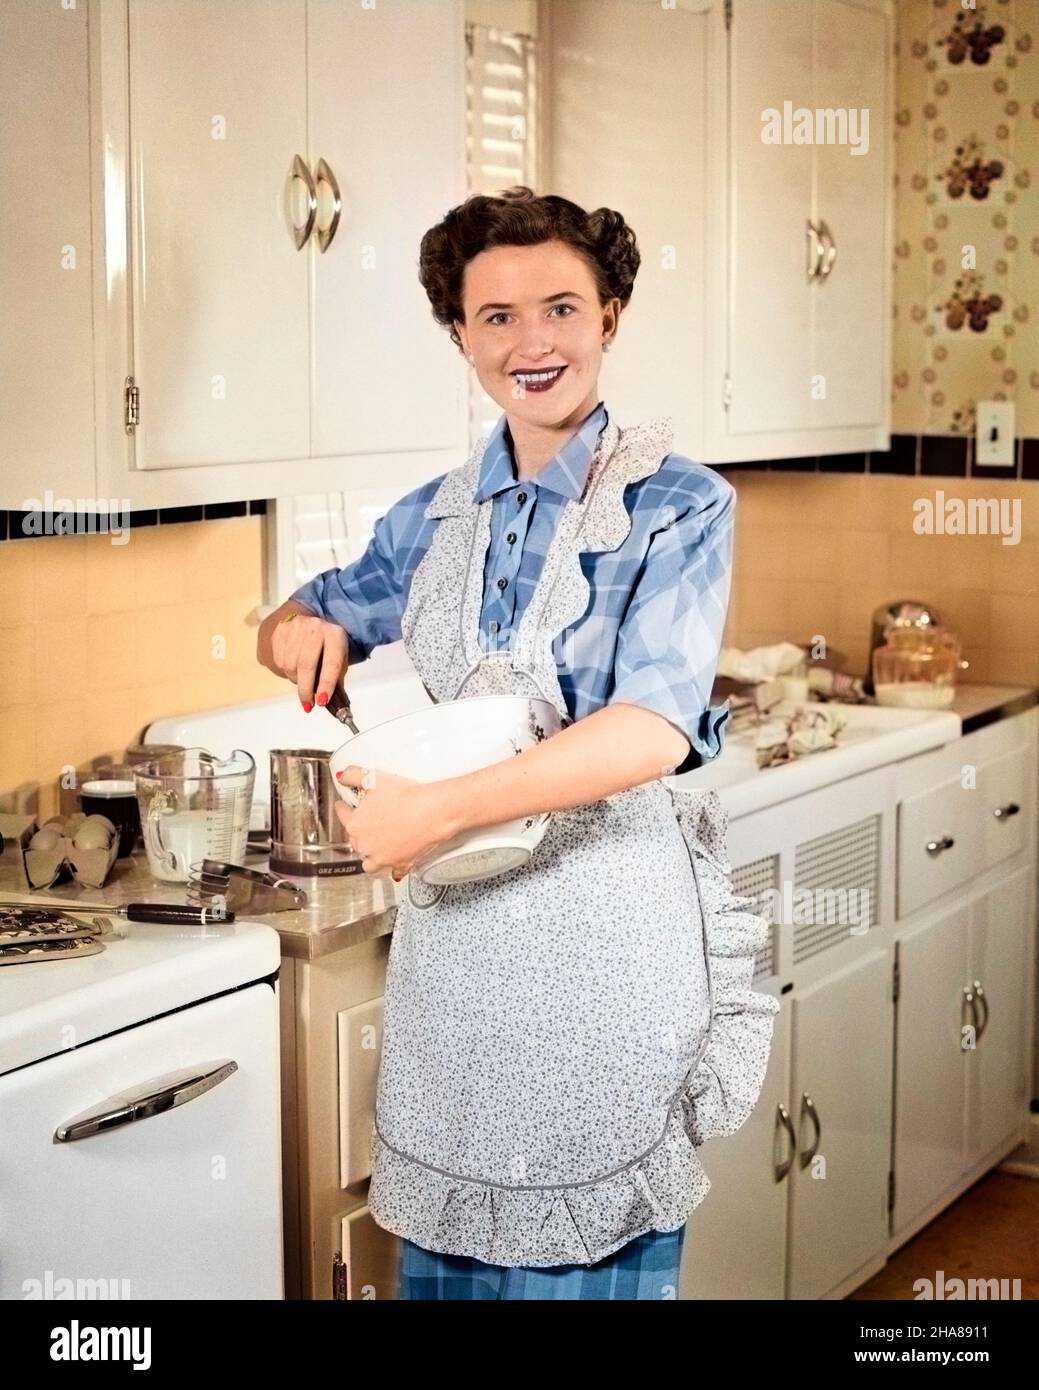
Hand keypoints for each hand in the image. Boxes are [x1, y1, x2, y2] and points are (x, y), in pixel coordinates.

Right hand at [260, 603, 347, 711]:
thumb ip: (336, 682)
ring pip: (290, 664)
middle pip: (306, 665)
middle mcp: (316, 627)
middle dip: (306, 689)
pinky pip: (278, 660)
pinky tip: (293, 668)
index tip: (321, 701)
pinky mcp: (280, 630)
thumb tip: (336, 707)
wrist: (308, 624)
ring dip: (295, 680)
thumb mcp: (337, 660)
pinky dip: (285, 671)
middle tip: (308, 704)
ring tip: (302, 680)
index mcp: (335, 635)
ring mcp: (296, 627)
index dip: (326, 684)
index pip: (331, 662)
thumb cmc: (326, 649)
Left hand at [334, 765, 463, 876]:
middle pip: (355, 839)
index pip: (342, 814)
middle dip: (358, 830)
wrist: (433, 811)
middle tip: (367, 820)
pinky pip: (393, 871)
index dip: (344, 807)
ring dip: (370, 854)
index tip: (345, 805)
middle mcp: (366, 845)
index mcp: (356, 825)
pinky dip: (393, 867)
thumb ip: (352, 775)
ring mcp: (383, 858)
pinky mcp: (401, 864)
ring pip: (369, 862)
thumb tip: (343, 777)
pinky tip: (395, 861)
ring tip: (375, 845)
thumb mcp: (373, 777)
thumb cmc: (406, 796)